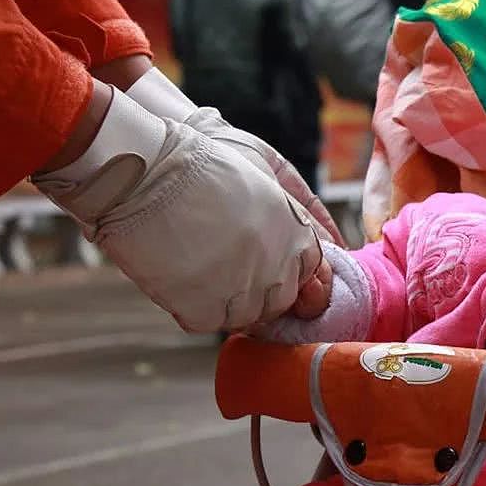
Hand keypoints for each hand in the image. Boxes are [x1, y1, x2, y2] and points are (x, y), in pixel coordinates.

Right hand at [33, 90, 325, 331]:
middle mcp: (279, 274)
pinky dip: (193, 304)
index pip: (311, 279)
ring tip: (199, 260)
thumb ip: (306, 211)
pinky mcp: (205, 314)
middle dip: (258, 287)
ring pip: (245, 317)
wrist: (148, 171)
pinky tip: (180, 271)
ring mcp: (243, 298)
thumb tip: (337, 243)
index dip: (287, 271)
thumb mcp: (270, 174)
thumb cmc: (207, 163)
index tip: (260, 258)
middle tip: (223, 257)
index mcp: (300, 242)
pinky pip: (208, 322)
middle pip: (280, 303)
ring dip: (225, 297)